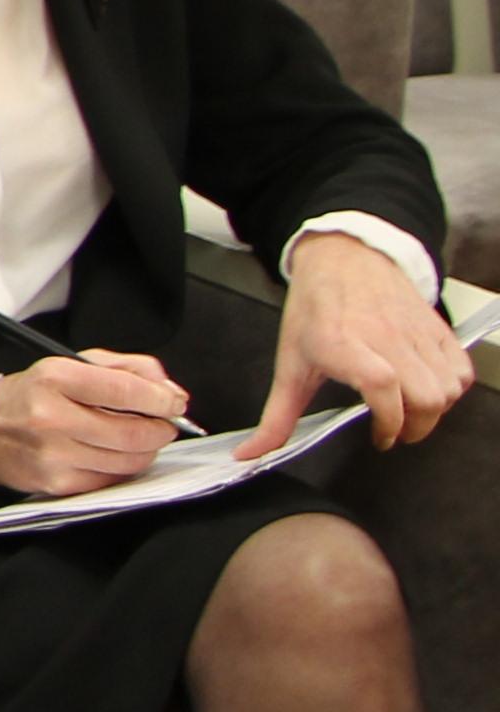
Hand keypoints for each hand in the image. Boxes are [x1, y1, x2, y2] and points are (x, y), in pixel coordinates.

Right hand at [0, 349, 186, 495]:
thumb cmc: (32, 396)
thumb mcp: (71, 364)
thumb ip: (126, 368)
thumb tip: (169, 392)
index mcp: (55, 378)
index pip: (125, 390)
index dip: (160, 399)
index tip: (173, 402)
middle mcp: (52, 417)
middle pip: (134, 432)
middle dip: (160, 429)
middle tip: (162, 424)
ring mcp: (54, 454)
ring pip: (129, 461)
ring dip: (145, 450)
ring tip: (136, 438)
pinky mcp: (57, 482)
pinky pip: (112, 480)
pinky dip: (122, 468)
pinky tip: (111, 455)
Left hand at [261, 232, 473, 452]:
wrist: (343, 258)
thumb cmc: (314, 309)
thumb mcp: (288, 364)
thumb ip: (276, 417)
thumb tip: (252, 454)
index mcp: (341, 345)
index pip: (381, 386)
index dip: (388, 420)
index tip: (379, 437)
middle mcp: (383, 337)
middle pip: (424, 396)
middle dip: (414, 427)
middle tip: (395, 430)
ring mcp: (414, 330)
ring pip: (447, 387)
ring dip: (434, 410)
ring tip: (410, 411)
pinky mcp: (436, 326)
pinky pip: (460, 369)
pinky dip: (452, 388)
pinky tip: (427, 388)